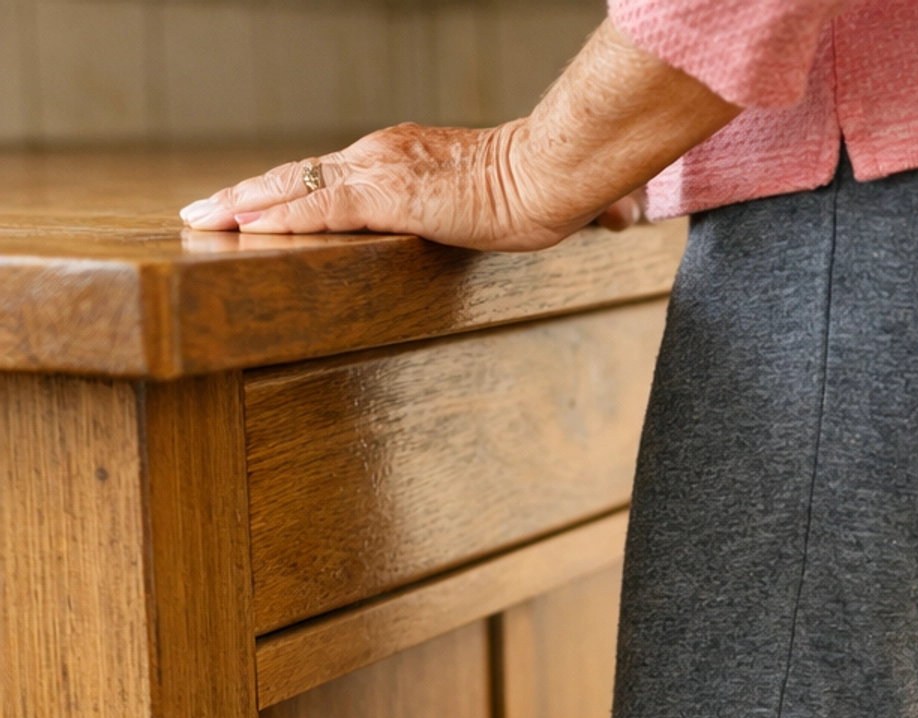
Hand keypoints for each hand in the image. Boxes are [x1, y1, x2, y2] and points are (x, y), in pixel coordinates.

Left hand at [179, 121, 640, 250]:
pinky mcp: (384, 195)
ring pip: (294, 187)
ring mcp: (378, 171)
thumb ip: (500, 216)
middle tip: (199, 211)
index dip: (282, 194)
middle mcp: (378, 155)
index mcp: (398, 160)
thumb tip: (585, 231)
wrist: (553, 174)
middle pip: (297, 177)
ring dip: (244, 205)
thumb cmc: (541, 190)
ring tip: (201, 219)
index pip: (327, 179)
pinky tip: (241, 227)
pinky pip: (316, 208)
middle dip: (245, 197)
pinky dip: (274, 217)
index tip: (245, 210)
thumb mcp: (496, 208)